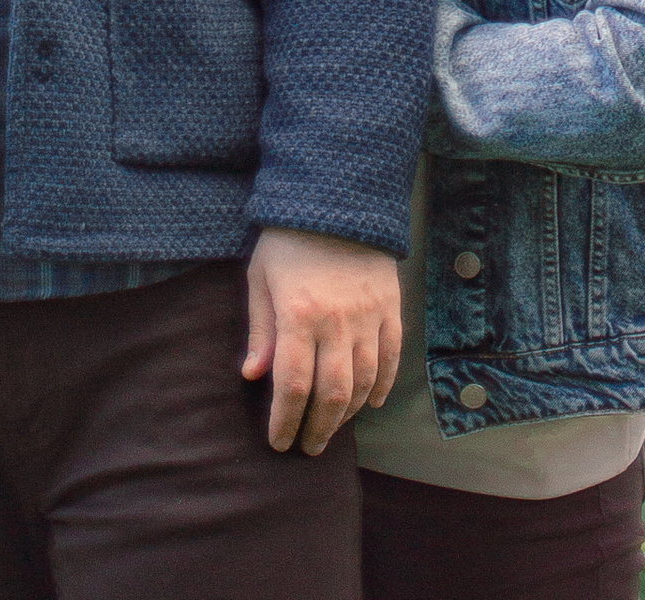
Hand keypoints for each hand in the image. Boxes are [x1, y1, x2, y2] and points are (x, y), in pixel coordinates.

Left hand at [241, 226, 401, 455]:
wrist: (337, 196)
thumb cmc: (288, 239)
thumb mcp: (261, 277)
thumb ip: (260, 329)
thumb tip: (252, 376)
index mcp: (298, 314)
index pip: (292, 385)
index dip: (285, 421)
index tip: (279, 443)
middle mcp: (336, 321)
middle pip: (332, 394)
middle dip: (318, 429)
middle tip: (308, 448)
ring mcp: (368, 315)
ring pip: (364, 382)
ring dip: (348, 414)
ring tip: (332, 428)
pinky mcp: (390, 307)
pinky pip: (391, 358)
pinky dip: (382, 386)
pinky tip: (369, 403)